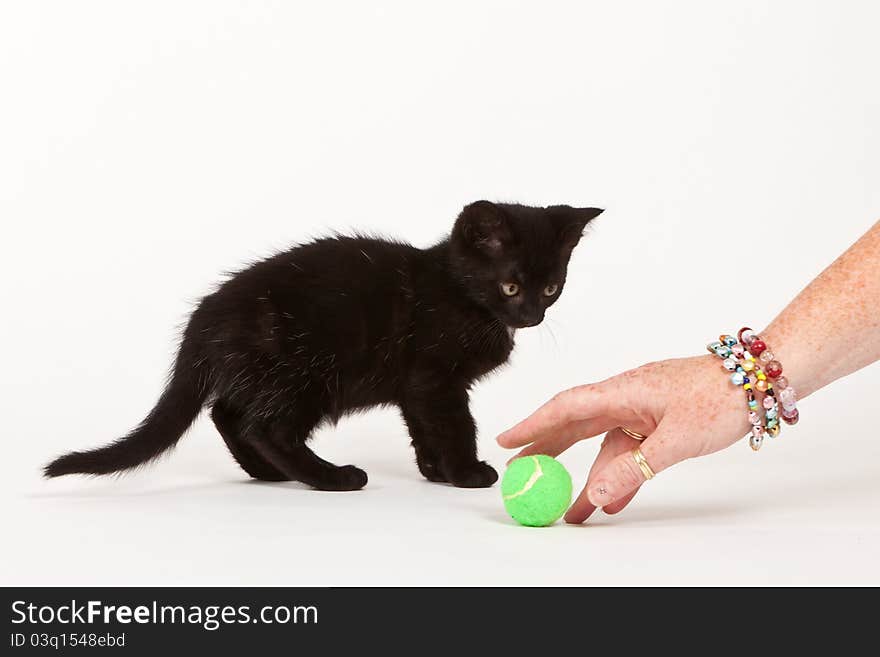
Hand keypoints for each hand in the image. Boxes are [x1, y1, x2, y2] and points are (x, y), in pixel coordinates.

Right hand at [496, 355, 752, 522]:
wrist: (762, 380)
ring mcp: (642, 410)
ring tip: (570, 511)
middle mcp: (626, 397)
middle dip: (546, 449)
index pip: (566, 407)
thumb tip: (595, 495)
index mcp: (623, 390)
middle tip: (520, 471)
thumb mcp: (677, 439)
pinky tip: (611, 500)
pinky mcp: (658, 422)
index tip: (506, 441)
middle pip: (575, 424)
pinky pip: (629, 451)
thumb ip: (633, 469)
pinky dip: (619, 475)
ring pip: (603, 445)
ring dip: (588, 477)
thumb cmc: (723, 396)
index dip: (532, 424)